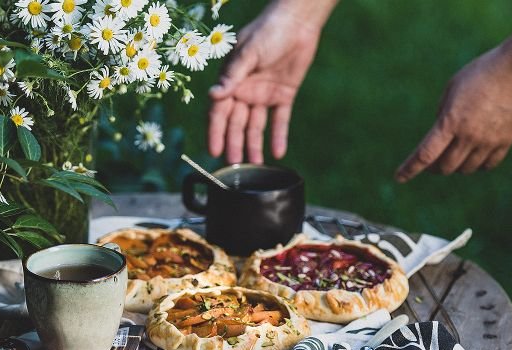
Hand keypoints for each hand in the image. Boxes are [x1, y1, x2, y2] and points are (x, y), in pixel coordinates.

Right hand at [208, 2, 322, 163]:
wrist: (297, 22)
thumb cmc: (267, 31)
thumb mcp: (248, 53)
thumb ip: (233, 76)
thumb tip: (214, 96)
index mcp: (232, 81)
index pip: (220, 112)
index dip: (216, 132)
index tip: (214, 152)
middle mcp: (245, 91)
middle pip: (237, 124)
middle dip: (235, 144)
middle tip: (234, 165)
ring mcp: (264, 95)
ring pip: (256, 126)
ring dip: (255, 144)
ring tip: (255, 164)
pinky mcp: (283, 95)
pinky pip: (280, 120)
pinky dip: (278, 135)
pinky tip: (278, 152)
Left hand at [395, 46, 511, 181]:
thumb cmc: (480, 73)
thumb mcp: (451, 90)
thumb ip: (442, 115)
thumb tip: (438, 136)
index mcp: (450, 122)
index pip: (425, 154)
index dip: (410, 169)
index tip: (399, 178)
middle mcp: (469, 136)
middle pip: (446, 167)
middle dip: (435, 167)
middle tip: (431, 163)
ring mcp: (489, 141)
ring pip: (466, 169)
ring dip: (456, 166)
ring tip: (453, 156)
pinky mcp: (506, 141)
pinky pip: (488, 164)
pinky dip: (477, 165)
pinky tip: (474, 157)